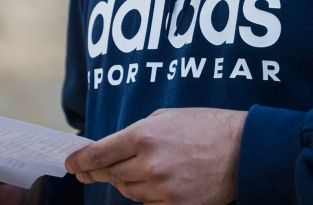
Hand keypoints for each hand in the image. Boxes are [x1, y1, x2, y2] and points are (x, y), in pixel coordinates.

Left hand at [64, 108, 245, 204]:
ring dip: (127, 183)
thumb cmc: (204, 127)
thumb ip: (136, 133)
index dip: (80, 161)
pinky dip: (148, 196)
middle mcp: (149, 163)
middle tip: (87, 172)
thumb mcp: (166, 117)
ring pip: (127, 192)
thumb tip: (111, 149)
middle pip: (110, 175)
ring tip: (141, 170)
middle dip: (98, 173)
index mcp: (144, 135)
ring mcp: (162, 188)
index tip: (71, 164)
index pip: (99, 154)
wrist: (242, 149)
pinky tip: (159, 184)